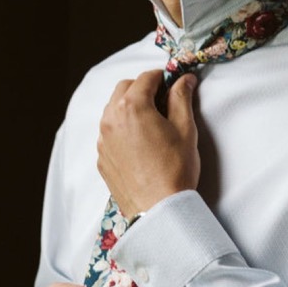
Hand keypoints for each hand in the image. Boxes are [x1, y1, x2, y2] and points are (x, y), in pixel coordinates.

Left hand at [97, 69, 199, 217]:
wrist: (159, 209)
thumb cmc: (175, 168)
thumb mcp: (185, 128)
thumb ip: (182, 97)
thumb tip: (184, 79)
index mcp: (131, 106)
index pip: (146, 78)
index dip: (162, 77)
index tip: (174, 83)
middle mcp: (111, 119)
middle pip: (124, 89)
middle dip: (143, 88)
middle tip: (163, 100)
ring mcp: (103, 140)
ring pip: (113, 110)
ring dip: (130, 107)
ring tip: (152, 122)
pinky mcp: (102, 158)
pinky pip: (109, 133)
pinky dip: (122, 129)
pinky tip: (141, 143)